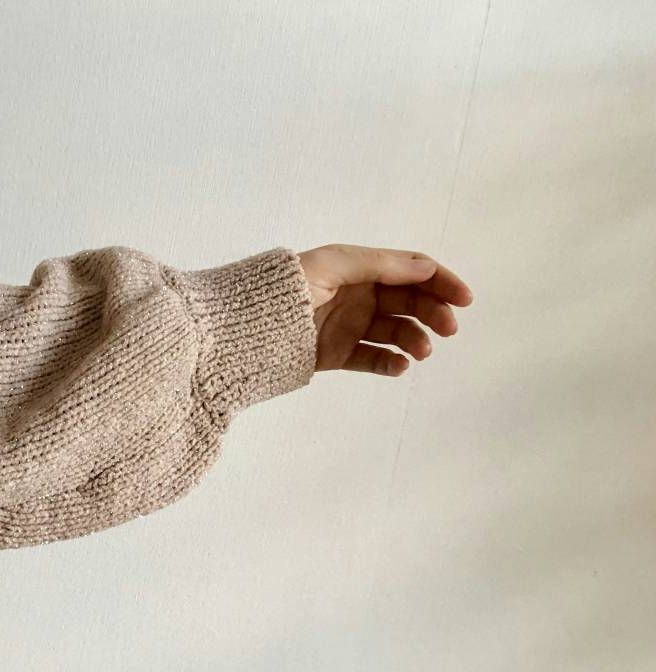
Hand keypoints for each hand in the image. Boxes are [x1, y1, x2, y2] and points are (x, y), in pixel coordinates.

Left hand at [296, 244, 473, 375]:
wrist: (247, 326)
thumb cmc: (288, 287)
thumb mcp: (334, 265)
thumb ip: (381, 265)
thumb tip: (426, 266)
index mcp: (358, 268)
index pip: (409, 271)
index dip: (439, 281)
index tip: (464, 299)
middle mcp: (357, 295)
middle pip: (408, 302)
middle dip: (432, 312)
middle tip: (447, 329)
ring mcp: (348, 326)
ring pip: (394, 331)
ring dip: (414, 339)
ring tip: (420, 351)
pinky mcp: (337, 354)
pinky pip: (372, 358)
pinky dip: (390, 362)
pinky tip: (400, 365)